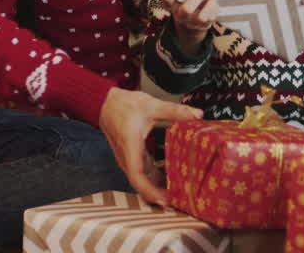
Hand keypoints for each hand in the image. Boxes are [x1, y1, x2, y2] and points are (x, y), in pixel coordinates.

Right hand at [98, 87, 202, 204]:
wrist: (106, 104)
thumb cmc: (124, 106)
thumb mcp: (152, 105)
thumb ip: (175, 111)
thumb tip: (197, 115)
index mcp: (130, 147)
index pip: (137, 176)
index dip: (151, 191)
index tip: (166, 199)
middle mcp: (127, 158)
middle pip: (141, 184)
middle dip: (159, 195)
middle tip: (180, 199)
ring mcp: (129, 160)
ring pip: (143, 180)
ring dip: (158, 188)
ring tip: (179, 192)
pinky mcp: (133, 158)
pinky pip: (144, 174)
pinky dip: (156, 179)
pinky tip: (172, 179)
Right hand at [159, 0, 218, 55]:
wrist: (193, 22)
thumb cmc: (188, 0)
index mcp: (171, 6)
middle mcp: (179, 16)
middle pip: (185, 10)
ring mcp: (192, 23)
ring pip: (199, 17)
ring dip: (209, 3)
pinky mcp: (204, 25)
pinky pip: (210, 17)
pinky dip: (214, 6)